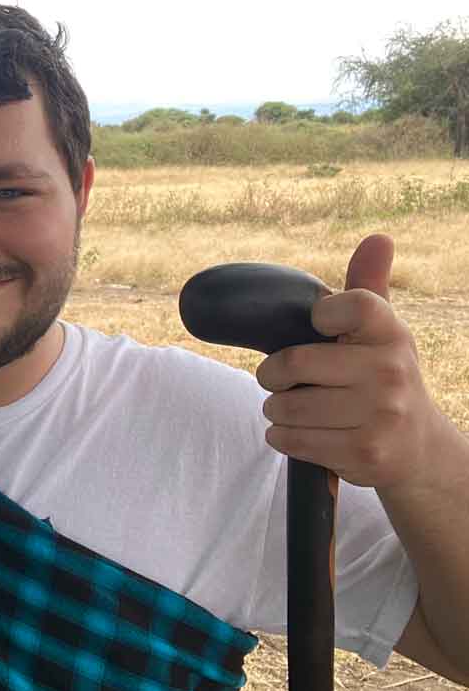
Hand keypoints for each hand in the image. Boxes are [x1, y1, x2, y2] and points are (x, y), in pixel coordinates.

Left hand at [256, 234, 450, 488]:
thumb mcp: (381, 331)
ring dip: (276, 409)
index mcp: (390, 332)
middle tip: (280, 380)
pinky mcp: (365, 452)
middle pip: (292, 362)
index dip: (319, 317)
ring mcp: (380, 414)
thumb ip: (367, 285)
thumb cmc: (383, 377)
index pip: (344, 304)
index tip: (321, 328)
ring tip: (293, 408)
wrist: (417, 448)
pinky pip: (291, 439)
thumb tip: (379, 237)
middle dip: (273, 375)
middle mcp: (391, 371)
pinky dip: (282, 436)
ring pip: (286, 405)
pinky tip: (299, 432)